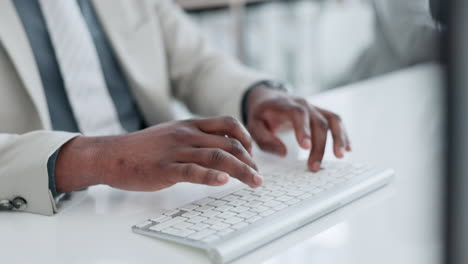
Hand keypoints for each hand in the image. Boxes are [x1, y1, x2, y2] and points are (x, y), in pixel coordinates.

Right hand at [55, 116, 262, 192]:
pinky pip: (191, 171)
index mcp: (190, 125)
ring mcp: (176, 151)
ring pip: (216, 157)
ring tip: (254, 182)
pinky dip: (210, 176)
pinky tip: (223, 182)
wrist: (111, 154)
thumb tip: (220, 147)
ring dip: (241, 171)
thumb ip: (196, 138)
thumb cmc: (143, 148)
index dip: (246, 139)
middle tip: (258, 176)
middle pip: (228, 144)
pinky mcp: (164, 168)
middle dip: (249, 161)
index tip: (252, 155)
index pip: (228, 124)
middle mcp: (187, 135)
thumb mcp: (173, 134)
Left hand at [246, 86, 350, 171]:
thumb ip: (265, 139)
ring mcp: (314, 108)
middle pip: (318, 122)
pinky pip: (336, 121)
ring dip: (338, 138)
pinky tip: (348, 148)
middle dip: (319, 146)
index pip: (298, 114)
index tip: (305, 147)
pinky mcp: (321, 113)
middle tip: (314, 167)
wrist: (268, 97)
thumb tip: (284, 153)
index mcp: (285, 105)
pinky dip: (343, 134)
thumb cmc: (261, 114)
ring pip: (332, 120)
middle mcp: (304, 104)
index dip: (303, 129)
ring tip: (340, 156)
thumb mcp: (253, 125)